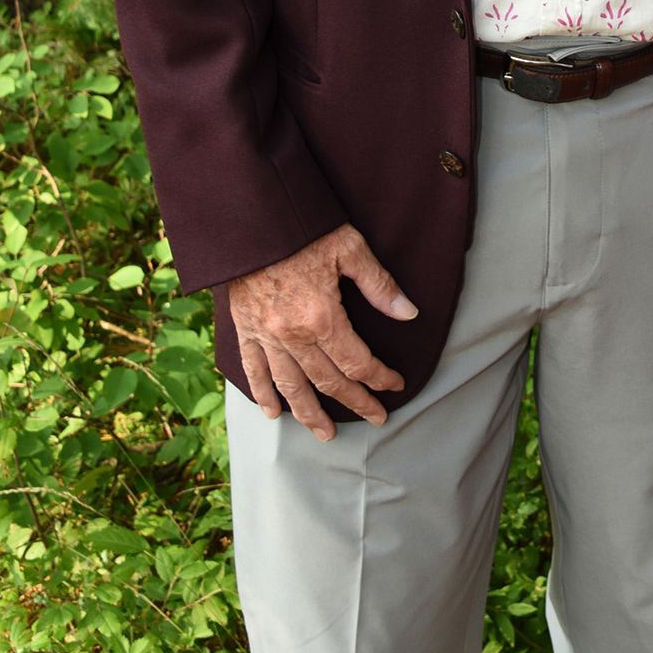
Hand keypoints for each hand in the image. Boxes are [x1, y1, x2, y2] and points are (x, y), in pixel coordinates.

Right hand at [228, 224, 417, 440]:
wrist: (252, 218)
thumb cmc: (304, 228)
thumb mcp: (350, 248)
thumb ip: (379, 284)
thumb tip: (408, 313)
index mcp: (322, 316)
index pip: (358, 362)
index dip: (380, 377)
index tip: (395, 384)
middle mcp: (293, 335)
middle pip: (328, 381)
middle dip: (355, 402)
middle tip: (375, 418)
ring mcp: (266, 336)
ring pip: (291, 387)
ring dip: (310, 414)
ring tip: (326, 434)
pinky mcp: (245, 329)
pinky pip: (254, 371)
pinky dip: (263, 395)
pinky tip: (274, 413)